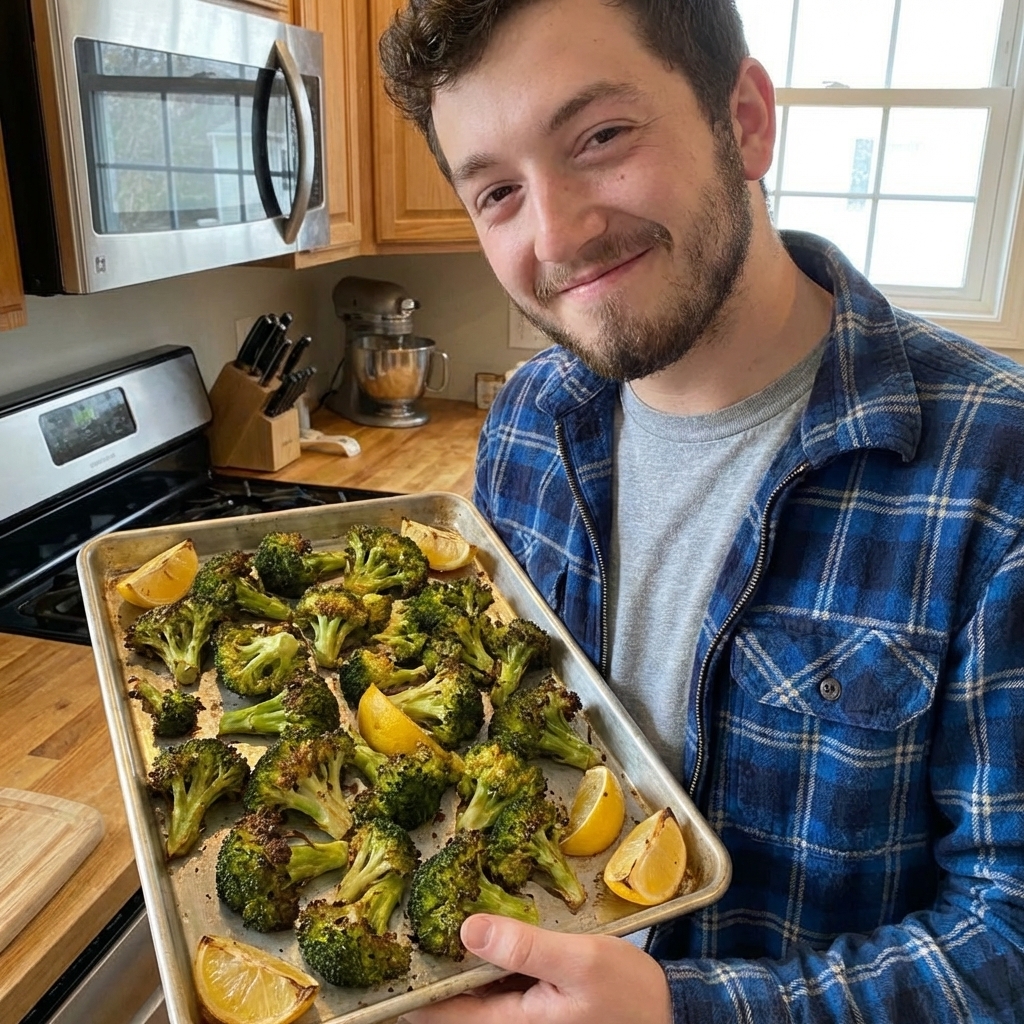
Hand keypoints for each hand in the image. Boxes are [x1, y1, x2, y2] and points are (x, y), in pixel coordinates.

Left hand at [399, 914, 671, 1023]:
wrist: (668, 1014)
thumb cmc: (629, 994)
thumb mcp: (581, 960)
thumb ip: (524, 946)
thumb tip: (468, 928)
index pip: (440, 1011)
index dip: (413, 981)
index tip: (391, 946)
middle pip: (452, 1000)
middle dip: (434, 961)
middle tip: (412, 914)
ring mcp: (520, 1019)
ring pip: (473, 990)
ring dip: (459, 958)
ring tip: (438, 912)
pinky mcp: (532, 1008)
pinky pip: (496, 984)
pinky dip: (486, 958)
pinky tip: (484, 926)